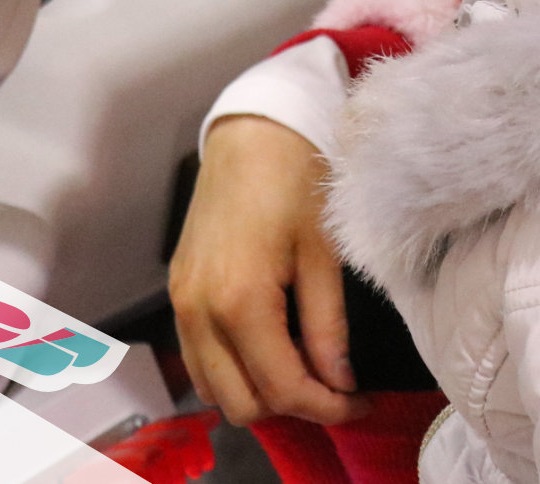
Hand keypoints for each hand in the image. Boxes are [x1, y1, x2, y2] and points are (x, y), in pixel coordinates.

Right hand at [170, 116, 368, 425]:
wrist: (251, 131)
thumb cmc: (295, 178)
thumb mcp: (324, 253)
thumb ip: (327, 326)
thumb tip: (340, 382)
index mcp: (240, 300)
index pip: (282, 388)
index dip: (327, 407)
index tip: (361, 401)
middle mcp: (199, 311)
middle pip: (241, 403)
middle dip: (292, 408)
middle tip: (336, 388)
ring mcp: (182, 303)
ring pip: (213, 389)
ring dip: (258, 393)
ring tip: (305, 370)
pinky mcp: (178, 291)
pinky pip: (199, 358)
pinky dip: (233, 371)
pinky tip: (270, 348)